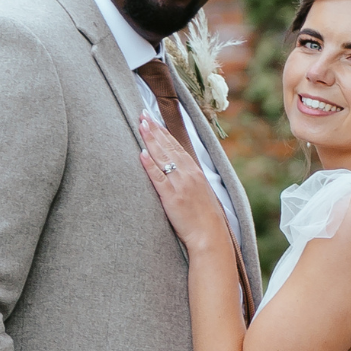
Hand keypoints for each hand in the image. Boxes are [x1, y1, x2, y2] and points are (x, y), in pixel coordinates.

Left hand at [138, 112, 227, 254]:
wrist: (210, 235)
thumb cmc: (205, 217)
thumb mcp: (200, 192)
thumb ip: (188, 178)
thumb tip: (176, 169)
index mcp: (195, 171)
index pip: (176, 146)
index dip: (163, 132)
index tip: (153, 119)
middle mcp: (188, 174)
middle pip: (168, 147)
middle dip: (155, 130)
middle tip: (142, 115)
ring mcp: (180, 184)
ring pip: (163, 158)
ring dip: (150, 140)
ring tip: (141, 125)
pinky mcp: (171, 197)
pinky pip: (158, 178)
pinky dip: (150, 165)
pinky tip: (141, 154)